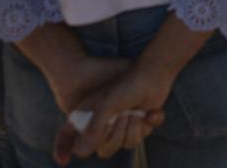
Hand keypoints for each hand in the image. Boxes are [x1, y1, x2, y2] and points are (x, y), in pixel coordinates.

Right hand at [55, 60, 172, 163]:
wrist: (152, 73)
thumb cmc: (126, 86)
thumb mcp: (106, 106)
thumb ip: (94, 129)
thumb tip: (80, 153)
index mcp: (89, 117)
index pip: (74, 141)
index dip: (75, 146)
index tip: (88, 139)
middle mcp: (104, 123)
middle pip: (106, 150)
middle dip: (117, 134)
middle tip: (123, 116)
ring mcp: (122, 124)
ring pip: (127, 144)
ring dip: (134, 128)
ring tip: (135, 112)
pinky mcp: (139, 123)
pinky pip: (143, 136)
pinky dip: (149, 123)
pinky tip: (150, 112)